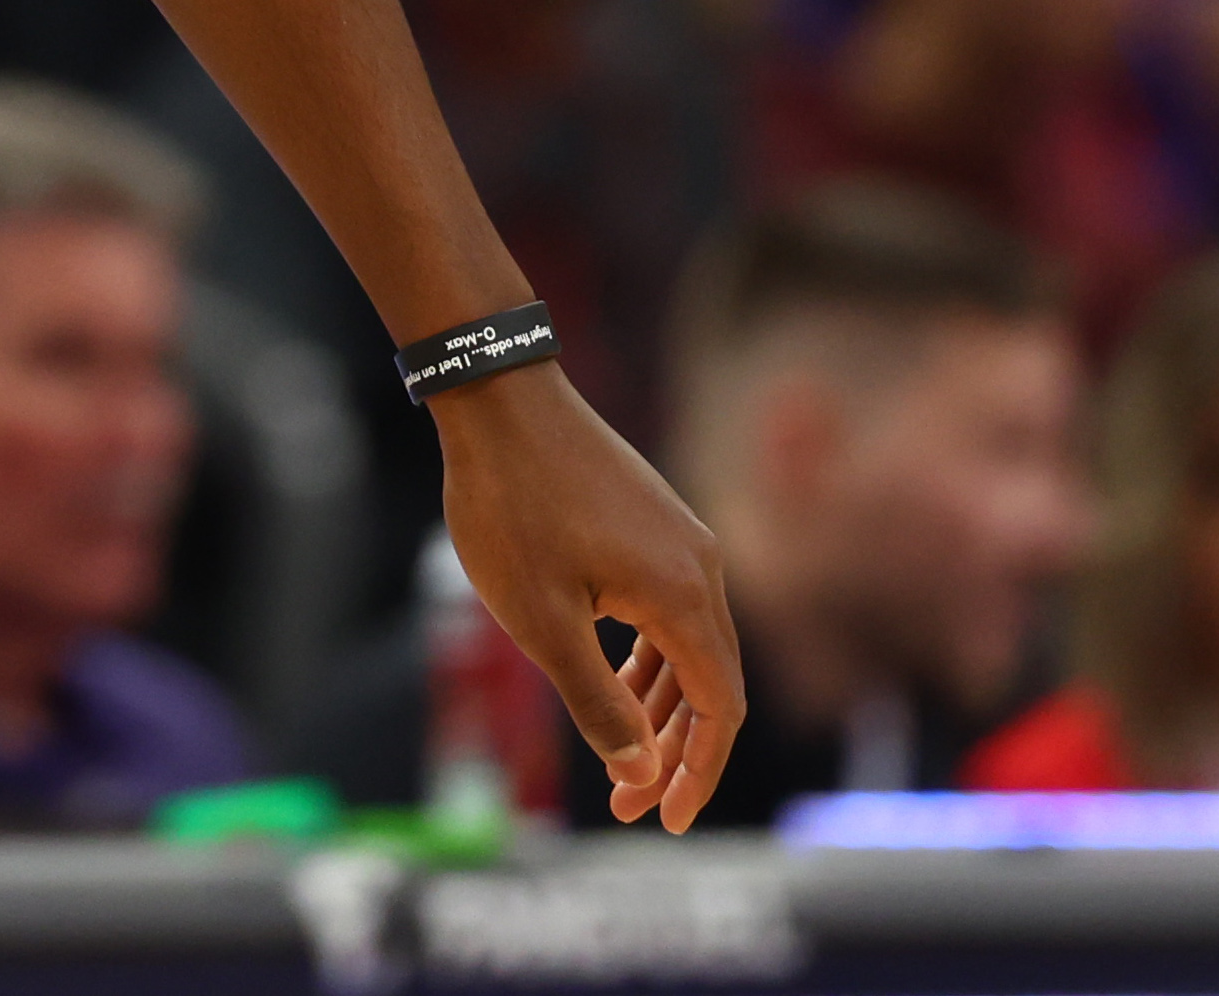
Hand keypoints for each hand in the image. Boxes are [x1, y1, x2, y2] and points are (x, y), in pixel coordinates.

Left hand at [432, 363, 742, 831]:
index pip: (719, 709)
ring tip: (619, 754)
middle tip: (628, 803)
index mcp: (682, 597)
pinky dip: (648, 658)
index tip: (663, 820)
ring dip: (660, 706)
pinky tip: (613, 679)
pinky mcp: (654, 522)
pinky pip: (668, 610)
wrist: (499, 398)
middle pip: (710, 683)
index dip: (697, 772)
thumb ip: (597, 701)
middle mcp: (699, 567)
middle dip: (674, 751)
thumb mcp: (542, 622)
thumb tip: (638, 769)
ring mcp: (679, 540)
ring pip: (689, 646)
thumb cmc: (511, 508)